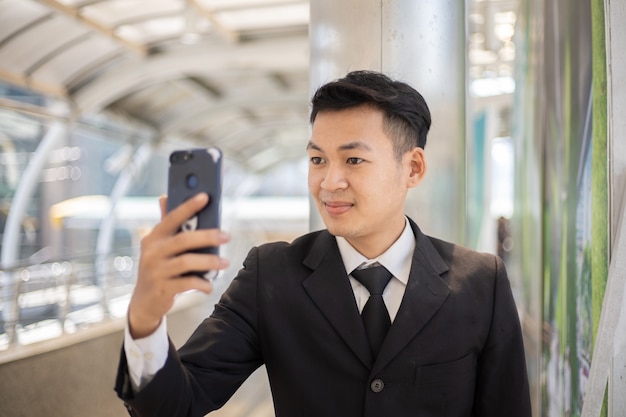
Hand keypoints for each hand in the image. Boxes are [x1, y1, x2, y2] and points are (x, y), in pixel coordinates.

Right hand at [127, 193, 229, 338]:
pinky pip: (188, 283)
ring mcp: (156, 271)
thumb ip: (166, 224)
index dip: (188, 207)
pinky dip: (202, 283)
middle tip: (226, 236)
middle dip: (207, 236)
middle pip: (183, 240)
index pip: (171, 218)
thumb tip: (164, 196)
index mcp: (153, 238)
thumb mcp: (158, 247)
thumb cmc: (158, 268)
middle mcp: (152, 252)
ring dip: (209, 262)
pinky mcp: (162, 289)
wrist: (144, 302)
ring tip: (225, 263)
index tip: (205, 196)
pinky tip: (210, 284)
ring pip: (187, 262)